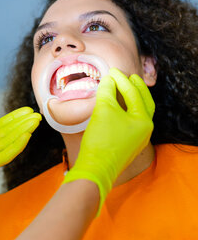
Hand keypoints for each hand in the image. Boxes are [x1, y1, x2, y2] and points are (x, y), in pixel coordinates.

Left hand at [0, 101, 41, 176]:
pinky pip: (5, 156)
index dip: (16, 118)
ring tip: (35, 123)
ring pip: (10, 143)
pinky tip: (26, 136)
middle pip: (10, 134)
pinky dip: (17, 147)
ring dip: (24, 133)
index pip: (4, 126)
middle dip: (24, 124)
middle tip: (37, 116)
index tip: (28, 110)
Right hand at [63, 68, 154, 216]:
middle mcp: (145, 130)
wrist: (95, 169)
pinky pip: (129, 123)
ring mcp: (137, 139)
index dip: (121, 80)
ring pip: (137, 114)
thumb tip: (109, 80)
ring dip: (130, 99)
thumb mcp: (104, 110)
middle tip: (128, 76)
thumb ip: (107, 91)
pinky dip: (124, 111)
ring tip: (122, 89)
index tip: (112, 70)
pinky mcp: (127, 145)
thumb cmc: (102, 140)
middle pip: (144, 103)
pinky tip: (116, 107)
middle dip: (136, 88)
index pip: (134, 94)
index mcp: (144, 121)